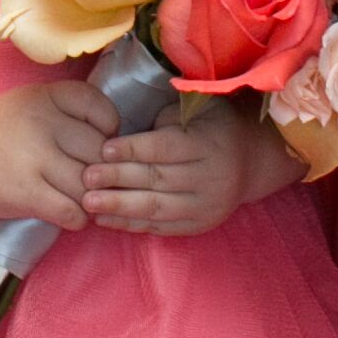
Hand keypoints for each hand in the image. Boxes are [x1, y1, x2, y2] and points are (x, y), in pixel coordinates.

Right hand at [0, 79, 113, 229]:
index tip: (97, 141)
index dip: (109, 130)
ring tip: (82, 199)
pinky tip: (69, 214)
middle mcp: (43, 124)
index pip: (102, 110)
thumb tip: (118, 140)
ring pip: (89, 185)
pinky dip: (77, 218)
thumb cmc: (1, 131)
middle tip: (93, 179)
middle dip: (103, 170)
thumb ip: (72, 111)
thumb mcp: (33, 102)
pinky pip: (71, 211)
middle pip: (100, 153)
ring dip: (91, 198)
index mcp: (48, 96)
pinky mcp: (26, 193)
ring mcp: (35, 159)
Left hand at [82, 108, 263, 237]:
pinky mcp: (198, 226)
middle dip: (118, 179)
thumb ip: (167, 118)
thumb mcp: (199, 109)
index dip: (134, 149)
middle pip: (158, 180)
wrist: (251, 162)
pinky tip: (105, 220)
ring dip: (119, 207)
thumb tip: (125, 128)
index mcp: (208, 145)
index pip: (165, 149)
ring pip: (157, 208)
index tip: (103, 148)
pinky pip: (160, 227)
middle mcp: (210, 179)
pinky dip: (130, 224)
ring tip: (88, 203)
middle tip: (86, 177)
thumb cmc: (214, 127)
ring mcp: (205, 207)